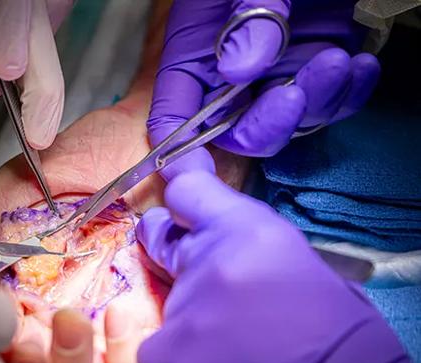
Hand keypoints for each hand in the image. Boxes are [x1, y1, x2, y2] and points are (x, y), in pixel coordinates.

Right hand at [0, 96, 247, 362]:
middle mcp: (59, 324)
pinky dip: (124, 355)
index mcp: (21, 299)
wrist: (157, 139)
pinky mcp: (155, 327)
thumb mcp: (14, 189)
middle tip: (31, 342)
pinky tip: (121, 312)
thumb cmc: (87, 159)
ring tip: (73, 322)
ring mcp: (108, 331)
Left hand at [135, 170, 420, 362]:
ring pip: (164, 306)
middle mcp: (204, 264)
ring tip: (228, 358)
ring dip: (187, 322)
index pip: (189, 192)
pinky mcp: (158, 362)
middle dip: (167, 246)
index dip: (182, 194)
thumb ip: (262, 260)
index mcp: (251, 235)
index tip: (176, 194)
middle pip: (161, 238)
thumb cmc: (351, 351)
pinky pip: (153, 354)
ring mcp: (176, 313)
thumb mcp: (314, 278)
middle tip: (182, 266)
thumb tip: (240, 263)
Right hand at [150, 0, 380, 178]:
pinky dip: (348, 94)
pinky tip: (360, 66)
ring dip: (316, 103)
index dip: (179, 149)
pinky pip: (330, 104)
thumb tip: (239, 70)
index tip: (193, 173)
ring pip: (288, 123)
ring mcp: (277, 74)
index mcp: (196, 54)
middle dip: (268, 124)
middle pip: (236, 131)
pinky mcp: (318, 70)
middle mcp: (232, 75)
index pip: (174, 115)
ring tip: (338, 61)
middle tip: (296, 92)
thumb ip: (247, 16)